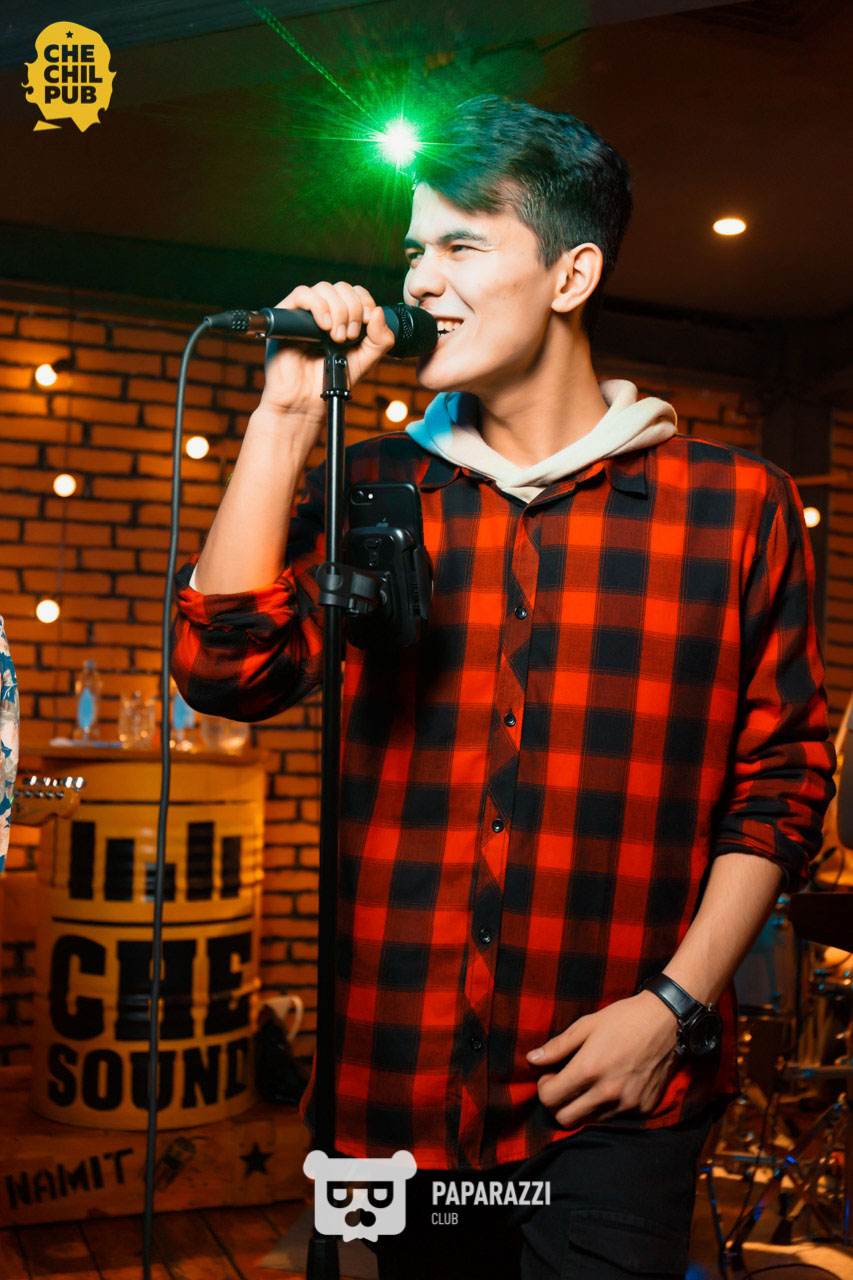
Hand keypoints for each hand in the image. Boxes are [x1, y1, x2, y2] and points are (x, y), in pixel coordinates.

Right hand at [259, 281, 395, 420]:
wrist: (307, 400)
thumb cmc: (332, 381)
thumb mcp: (366, 360)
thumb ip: (380, 340)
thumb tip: (378, 311)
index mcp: (342, 317)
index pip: (355, 292)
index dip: (364, 301)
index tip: (367, 322)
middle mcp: (324, 311)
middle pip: (342, 287)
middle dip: (352, 310)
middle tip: (349, 337)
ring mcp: (305, 312)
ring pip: (323, 288)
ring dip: (337, 310)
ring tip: (336, 338)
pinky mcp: (286, 316)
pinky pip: (301, 294)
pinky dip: (318, 306)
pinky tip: (324, 327)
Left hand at [526, 991, 679, 1127]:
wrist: (666, 1021)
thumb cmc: (623, 1018)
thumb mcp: (586, 1025)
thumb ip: (558, 1046)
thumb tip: (532, 1059)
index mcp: (588, 1069)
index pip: (549, 1099)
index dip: (544, 1088)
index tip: (550, 1076)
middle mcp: (607, 1092)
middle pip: (565, 1119)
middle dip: (558, 1104)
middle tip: (565, 1084)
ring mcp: (627, 1104)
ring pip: (590, 1120)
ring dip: (583, 1106)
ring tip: (590, 1083)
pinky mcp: (643, 1108)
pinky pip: (616, 1117)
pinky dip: (608, 1106)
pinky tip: (613, 1084)